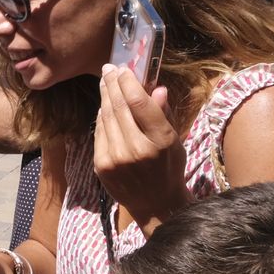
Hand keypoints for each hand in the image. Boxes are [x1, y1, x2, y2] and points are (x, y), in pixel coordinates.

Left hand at [93, 65, 189, 231]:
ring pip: (106, 118)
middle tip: (109, 69)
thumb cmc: (168, 169)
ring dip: (104, 97)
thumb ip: (163, 115)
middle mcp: (137, 149)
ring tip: (105, 82)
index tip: (123, 69)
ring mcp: (116, 159)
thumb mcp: (174, 141)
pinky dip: (101, 117)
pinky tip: (103, 106)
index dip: (129, 83)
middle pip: (119, 107)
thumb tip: (156, 88)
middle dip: (112, 84)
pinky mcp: (101, 166)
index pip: (140, 104)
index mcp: (161, 141)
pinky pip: (99, 133)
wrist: (155, 205)